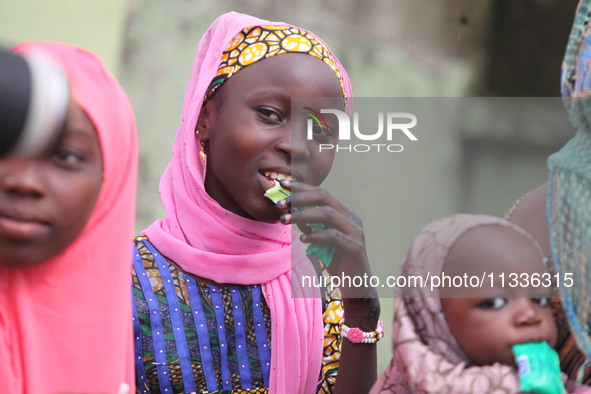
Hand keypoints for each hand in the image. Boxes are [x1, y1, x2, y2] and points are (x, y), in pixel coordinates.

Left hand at [276, 179, 375, 299]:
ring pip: (328, 214)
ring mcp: (356, 233)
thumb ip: (311, 227)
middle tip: (280, 204)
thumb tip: (293, 213)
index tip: (282, 184)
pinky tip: (303, 240)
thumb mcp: (320, 242)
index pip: (322, 193)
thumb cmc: (337, 264)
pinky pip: (333, 237)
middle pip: (325, 197)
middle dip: (300, 198)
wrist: (356, 288)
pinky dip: (316, 236)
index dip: (302, 188)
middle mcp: (352, 219)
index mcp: (345, 214)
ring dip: (303, 215)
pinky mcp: (356, 248)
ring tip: (285, 220)